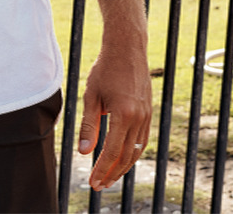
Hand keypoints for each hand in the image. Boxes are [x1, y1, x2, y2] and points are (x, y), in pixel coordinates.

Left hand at [78, 43, 152, 190]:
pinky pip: (142, 139)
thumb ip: (89, 125)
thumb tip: (84, 152)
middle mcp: (139, 118)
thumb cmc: (106, 68)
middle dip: (112, 173)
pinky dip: (132, 152)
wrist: (127, 48)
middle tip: (99, 185)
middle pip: (126, 156)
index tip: (93, 182)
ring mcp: (146, 115)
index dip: (102, 169)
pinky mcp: (148, 111)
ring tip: (110, 176)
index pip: (112, 151)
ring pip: (136, 150)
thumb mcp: (92, 95)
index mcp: (123, 114)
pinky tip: (122, 157)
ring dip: (123, 166)